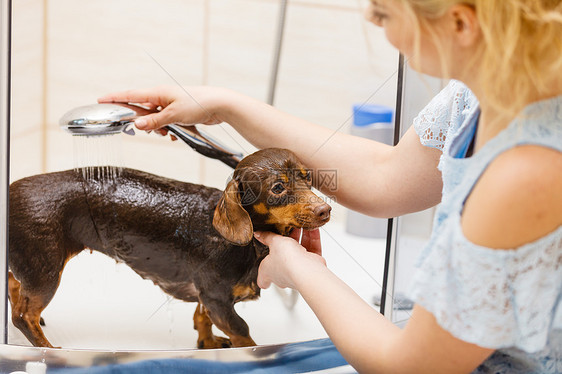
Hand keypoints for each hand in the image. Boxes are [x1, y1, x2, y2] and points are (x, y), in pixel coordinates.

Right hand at [98, 85, 225, 130]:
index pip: (130, 95)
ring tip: (168, 132)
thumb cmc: (198, 104)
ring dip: (159, 128)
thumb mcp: (174, 115)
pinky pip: (168, 123)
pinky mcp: (180, 112)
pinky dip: (170, 130)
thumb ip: (155, 121)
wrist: (221, 105)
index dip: (114, 98)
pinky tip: (177, 135)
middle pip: (143, 110)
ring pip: (156, 119)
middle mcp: (162, 97)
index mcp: (157, 93)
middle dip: (144, 123)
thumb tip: (136, 124)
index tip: (100, 100)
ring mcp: (171, 104)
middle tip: (150, 130)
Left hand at [255, 228, 325, 289]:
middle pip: (283, 258)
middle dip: (285, 246)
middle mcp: (283, 274)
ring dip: (301, 237)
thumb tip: (259, 234)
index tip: (263, 267)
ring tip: (301, 225)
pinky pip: (313, 249)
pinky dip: (313, 238)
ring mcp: (298, 269)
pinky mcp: (311, 265)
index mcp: (268, 272)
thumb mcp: (273, 243)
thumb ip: (267, 237)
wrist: (306, 269)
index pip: (263, 278)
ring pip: (299, 251)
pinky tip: (312, 228)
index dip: (263, 276)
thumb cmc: (286, 262)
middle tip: (286, 232)